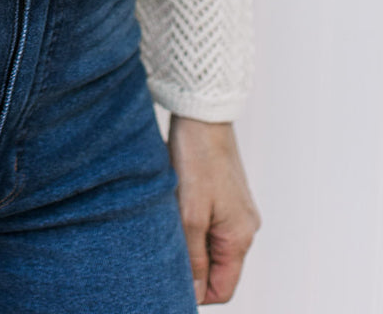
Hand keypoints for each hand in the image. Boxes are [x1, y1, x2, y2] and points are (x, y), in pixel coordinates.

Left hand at [167, 116, 260, 304]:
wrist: (203, 113)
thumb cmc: (197, 158)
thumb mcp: (190, 213)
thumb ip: (193, 256)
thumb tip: (193, 293)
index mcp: (240, 237)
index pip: (223, 289)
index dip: (196, 292)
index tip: (170, 279)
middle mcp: (245, 227)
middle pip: (218, 268)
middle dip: (191, 266)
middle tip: (163, 249)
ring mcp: (238, 210)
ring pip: (212, 245)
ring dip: (190, 242)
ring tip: (168, 223)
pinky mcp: (227, 194)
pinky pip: (211, 223)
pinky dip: (193, 223)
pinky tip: (175, 206)